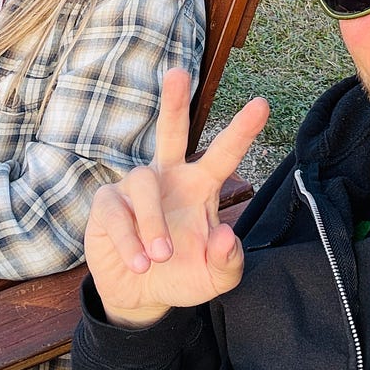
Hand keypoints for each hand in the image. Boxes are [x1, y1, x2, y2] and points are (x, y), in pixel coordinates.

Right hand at [84, 68, 268, 328]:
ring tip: (160, 257)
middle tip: (178, 73)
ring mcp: (134, 188)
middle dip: (173, 102)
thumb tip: (224, 234)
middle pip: (171, 133)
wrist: (142, 296)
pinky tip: (140, 262)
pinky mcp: (107, 205)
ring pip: (144, 184)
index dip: (241, 130)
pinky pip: (116, 213)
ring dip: (153, 223)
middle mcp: (168, 178)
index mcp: (200, 187)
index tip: (262, 104)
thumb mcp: (216, 278)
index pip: (223, 154)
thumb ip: (229, 261)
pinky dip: (130, 241)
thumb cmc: (184, 275)